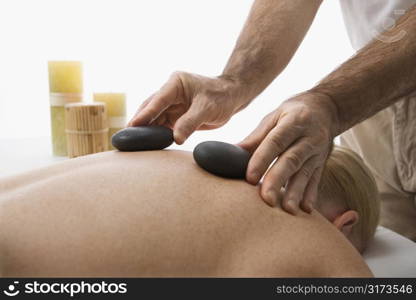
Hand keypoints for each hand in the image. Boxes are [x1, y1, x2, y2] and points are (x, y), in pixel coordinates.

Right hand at [128, 72, 248, 143]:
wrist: (232, 97)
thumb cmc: (221, 96)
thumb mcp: (207, 108)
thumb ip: (190, 122)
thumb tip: (175, 139)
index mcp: (175, 84)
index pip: (156, 100)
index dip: (144, 114)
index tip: (132, 126)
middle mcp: (169, 93)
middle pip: (150, 109)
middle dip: (139, 123)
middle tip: (126, 138)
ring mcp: (170, 104)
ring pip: (153, 119)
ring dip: (145, 131)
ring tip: (134, 145)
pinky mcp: (174, 116)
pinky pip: (161, 126)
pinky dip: (155, 135)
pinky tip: (148, 145)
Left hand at [238, 92, 338, 213]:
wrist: (326, 109)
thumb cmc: (292, 113)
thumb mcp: (274, 117)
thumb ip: (256, 137)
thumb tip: (232, 154)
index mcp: (293, 121)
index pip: (276, 141)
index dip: (262, 159)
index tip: (250, 177)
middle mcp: (308, 137)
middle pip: (291, 160)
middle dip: (277, 180)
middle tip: (266, 199)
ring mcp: (317, 152)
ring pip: (305, 173)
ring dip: (295, 192)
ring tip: (287, 210)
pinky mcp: (322, 163)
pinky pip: (316, 180)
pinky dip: (311, 195)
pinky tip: (305, 210)